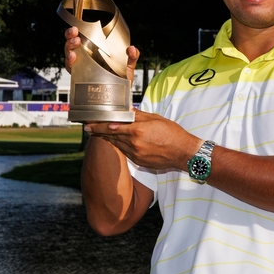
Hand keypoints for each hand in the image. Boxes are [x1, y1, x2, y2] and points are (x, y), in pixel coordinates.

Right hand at [64, 25, 139, 82]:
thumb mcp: (128, 67)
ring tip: (75, 44)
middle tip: (74, 34)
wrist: (120, 99)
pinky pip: (71, 70)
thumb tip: (132, 49)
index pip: (81, 40)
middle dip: (70, 38)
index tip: (76, 28)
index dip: (75, 33)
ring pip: (69, 56)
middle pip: (71, 46)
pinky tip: (73, 58)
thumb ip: (132, 57)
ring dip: (69, 48)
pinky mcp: (80, 79)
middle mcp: (85, 60)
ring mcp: (81, 69)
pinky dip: (70, 63)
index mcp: (93, 53)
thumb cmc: (120, 81)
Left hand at [84, 110, 199, 171]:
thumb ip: (139, 116)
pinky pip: (125, 153)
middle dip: (100, 132)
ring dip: (109, 140)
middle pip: (111, 137)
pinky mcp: (139, 161)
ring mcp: (136, 154)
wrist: (183, 153)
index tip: (89, 124)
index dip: (99, 126)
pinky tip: (118, 143)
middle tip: (90, 128)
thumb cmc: (173, 134)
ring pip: (117, 145)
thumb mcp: (156, 119)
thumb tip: (127, 111)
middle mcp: (134, 143)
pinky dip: (120, 147)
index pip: (112, 127)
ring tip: (101, 134)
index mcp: (137, 131)